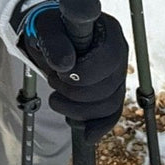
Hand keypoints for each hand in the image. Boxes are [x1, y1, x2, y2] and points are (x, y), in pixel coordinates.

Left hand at [13, 0, 127, 142]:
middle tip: (53, 81)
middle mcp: (119, 52)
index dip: (84, 73)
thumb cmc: (50, 29)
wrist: (50, 38)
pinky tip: (88, 135)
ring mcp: (117, 74)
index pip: (109, 58)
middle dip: (75, 92)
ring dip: (78, 109)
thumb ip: (54, 42)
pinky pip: (112, 115)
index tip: (60, 72)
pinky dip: (99, 126)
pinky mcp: (111, 92)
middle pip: (109, 87)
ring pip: (109, 104)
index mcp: (109, 31)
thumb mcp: (45, 29)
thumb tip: (66, 66)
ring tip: (56, 97)